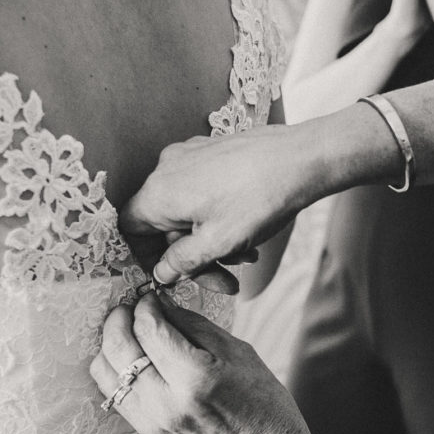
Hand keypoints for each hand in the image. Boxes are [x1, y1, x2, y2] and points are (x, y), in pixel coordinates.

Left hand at [90, 295, 319, 433]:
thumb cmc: (260, 400)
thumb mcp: (237, 351)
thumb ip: (193, 325)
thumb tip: (160, 304)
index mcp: (195, 378)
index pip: (149, 330)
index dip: (145, 306)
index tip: (152, 297)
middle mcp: (166, 402)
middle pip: (118, 347)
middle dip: (120, 318)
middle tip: (132, 308)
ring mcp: (151, 420)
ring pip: (105, 370)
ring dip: (111, 343)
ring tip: (130, 331)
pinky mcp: (145, 429)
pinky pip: (111, 391)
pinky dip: (114, 367)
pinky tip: (132, 356)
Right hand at [118, 127, 313, 287]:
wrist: (302, 158)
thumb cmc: (259, 199)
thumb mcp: (217, 243)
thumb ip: (182, 262)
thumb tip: (161, 272)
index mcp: (159, 192)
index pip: (131, 230)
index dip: (148, 258)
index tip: (176, 277)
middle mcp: (168, 169)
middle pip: (164, 224)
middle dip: (195, 257)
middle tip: (226, 280)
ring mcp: (191, 157)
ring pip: (188, 212)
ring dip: (212, 241)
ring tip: (247, 256)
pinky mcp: (212, 153)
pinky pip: (203, 193)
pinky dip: (219, 219)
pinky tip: (248, 235)